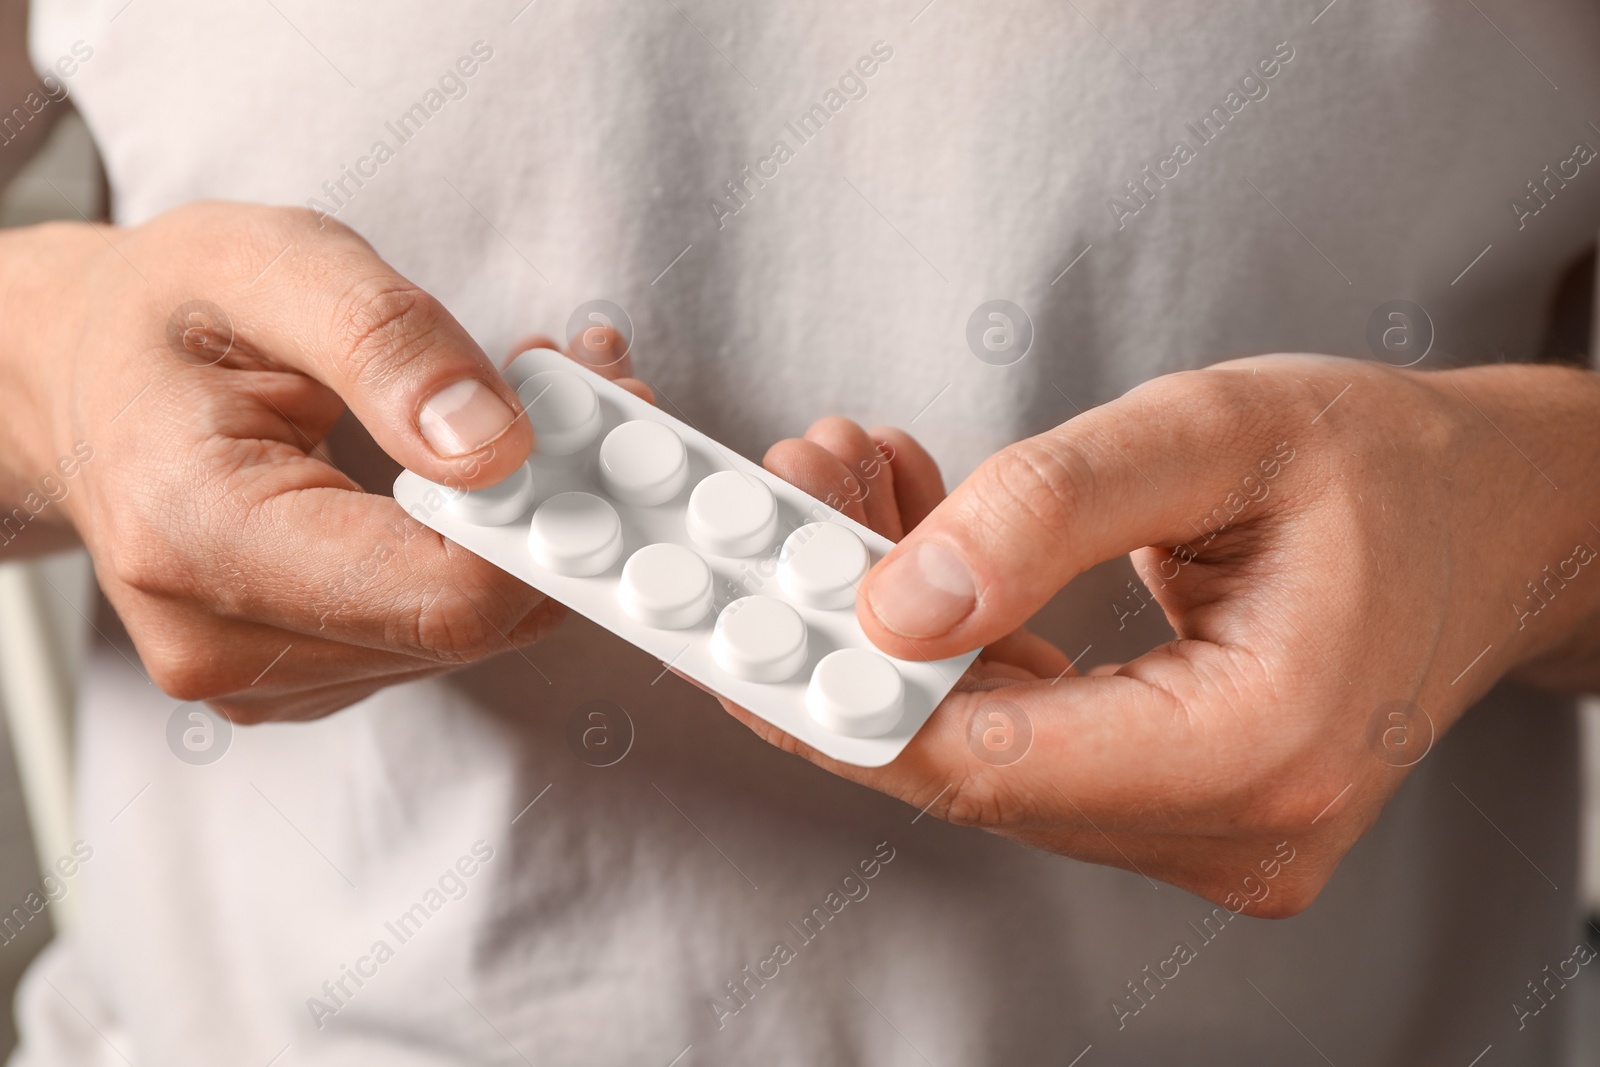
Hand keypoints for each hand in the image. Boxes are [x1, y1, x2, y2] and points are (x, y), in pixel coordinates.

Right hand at [0, 201, 648, 721]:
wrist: (78, 380)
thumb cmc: (164, 314)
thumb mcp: (267, 263)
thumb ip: (386, 343)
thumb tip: (498, 447)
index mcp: (197, 536)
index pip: (439, 599)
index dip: (552, 524)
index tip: (605, 419)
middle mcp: (221, 640)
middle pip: (470, 625)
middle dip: (555, 510)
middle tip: (593, 391)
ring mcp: (259, 676)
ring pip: (468, 634)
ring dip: (527, 528)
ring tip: (524, 408)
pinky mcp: (298, 674)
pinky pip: (435, 633)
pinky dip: (485, 554)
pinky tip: (478, 472)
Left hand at [730, 356, 1599, 914]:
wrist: (1496, 520)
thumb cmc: (1388, 467)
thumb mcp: (1216, 434)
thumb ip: (1048, 509)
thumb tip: (896, 600)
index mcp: (1258, 749)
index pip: (989, 759)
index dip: (846, 691)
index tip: (750, 611)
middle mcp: (1230, 828)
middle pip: (972, 760)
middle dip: (854, 636)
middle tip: (787, 507)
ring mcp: (1205, 832)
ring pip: (987, 747)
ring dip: (898, 631)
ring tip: (852, 488)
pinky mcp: (1181, 803)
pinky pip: (1030, 737)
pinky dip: (958, 646)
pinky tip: (918, 541)